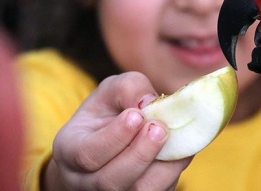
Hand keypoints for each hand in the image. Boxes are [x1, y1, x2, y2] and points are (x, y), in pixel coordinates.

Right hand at [43, 72, 191, 189]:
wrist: (115, 139)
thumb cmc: (109, 113)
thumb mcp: (111, 92)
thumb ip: (128, 89)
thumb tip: (149, 102)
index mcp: (70, 152)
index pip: (88, 154)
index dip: (116, 136)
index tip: (137, 115)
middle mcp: (87, 181)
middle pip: (111, 181)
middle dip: (140, 154)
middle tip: (159, 128)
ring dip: (163, 165)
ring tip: (173, 137)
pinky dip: (174, 171)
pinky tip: (180, 148)